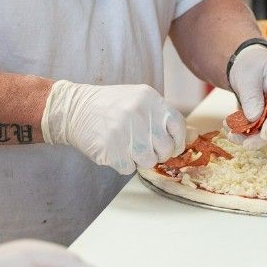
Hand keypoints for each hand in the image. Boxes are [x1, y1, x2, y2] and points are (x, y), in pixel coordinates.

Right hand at [41, 80, 186, 174]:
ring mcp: (124, 132)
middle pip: (164, 149)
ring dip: (139, 159)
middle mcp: (139, 113)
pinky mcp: (110, 149)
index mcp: (149, 99)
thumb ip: (164, 117)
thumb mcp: (140, 101)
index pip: (178, 126)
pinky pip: (128, 168)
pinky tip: (114, 149)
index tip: (170, 145)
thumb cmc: (111, 106)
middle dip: (156, 152)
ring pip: (148, 161)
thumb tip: (193, 135)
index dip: (177, 141)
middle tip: (142, 145)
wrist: (74, 109)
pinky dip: (123, 163)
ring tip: (126, 145)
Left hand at [227, 45, 266, 144]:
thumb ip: (251, 96)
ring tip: (232, 136)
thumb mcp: (246, 76)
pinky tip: (234, 132)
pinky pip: (266, 130)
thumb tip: (254, 118)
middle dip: (263, 137)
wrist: (250, 65)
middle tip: (245, 145)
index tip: (265, 135)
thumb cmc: (251, 65)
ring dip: (254, 137)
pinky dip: (250, 134)